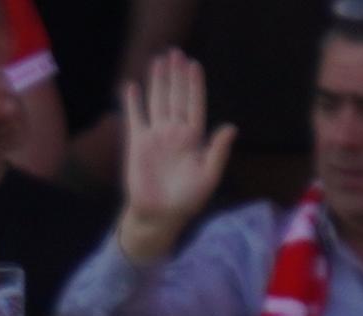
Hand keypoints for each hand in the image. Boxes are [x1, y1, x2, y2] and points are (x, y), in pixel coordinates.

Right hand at [113, 50, 234, 265]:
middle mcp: (174, 132)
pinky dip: (132, 103)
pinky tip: (131, 86)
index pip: (194, 104)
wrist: (159, 216)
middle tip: (174, 53)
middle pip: (175, 97)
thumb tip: (231, 128)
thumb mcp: (209, 176)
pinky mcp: (137, 145)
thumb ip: (218, 151)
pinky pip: (134, 119)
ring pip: (157, 102)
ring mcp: (155, 137)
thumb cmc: (187, 200)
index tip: (194, 65)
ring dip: (157, 81)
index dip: (194, 85)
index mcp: (194, 138)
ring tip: (157, 60)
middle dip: (175, 75)